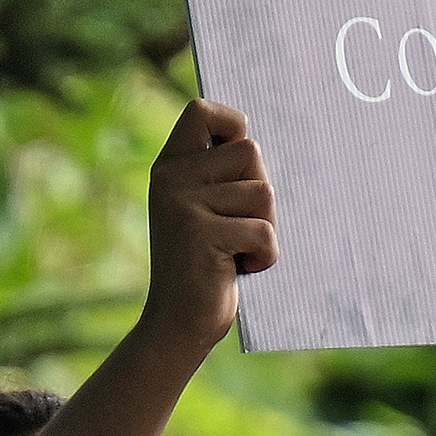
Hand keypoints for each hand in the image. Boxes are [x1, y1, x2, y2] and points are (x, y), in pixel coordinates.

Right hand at [140, 100, 279, 343]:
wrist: (178, 324)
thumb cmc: (207, 266)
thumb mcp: (206, 211)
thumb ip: (221, 175)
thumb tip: (254, 138)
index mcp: (170, 167)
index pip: (202, 111)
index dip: (233, 123)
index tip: (241, 156)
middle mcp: (171, 178)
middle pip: (251, 152)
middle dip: (261, 193)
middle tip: (239, 227)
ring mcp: (182, 205)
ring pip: (262, 193)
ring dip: (265, 228)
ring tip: (237, 251)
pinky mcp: (200, 233)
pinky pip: (263, 230)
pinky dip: (265, 255)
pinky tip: (240, 269)